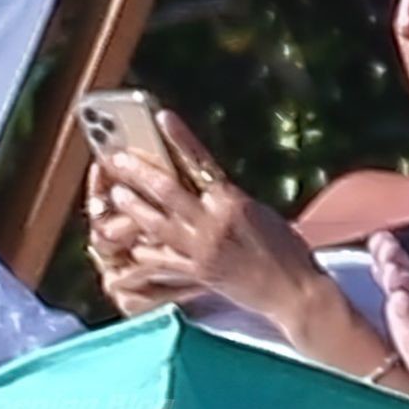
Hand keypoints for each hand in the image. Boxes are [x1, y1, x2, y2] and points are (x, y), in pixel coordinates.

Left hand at [104, 112, 325, 328]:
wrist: (293, 291)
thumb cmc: (283, 248)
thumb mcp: (257, 211)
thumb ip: (226, 198)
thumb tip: (200, 182)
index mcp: (232, 200)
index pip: (200, 161)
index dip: (179, 138)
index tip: (162, 117)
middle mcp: (214, 221)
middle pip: (166, 190)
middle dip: (137, 172)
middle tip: (116, 160)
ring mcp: (202, 248)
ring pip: (155, 222)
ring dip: (132, 207)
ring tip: (115, 194)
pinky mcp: (198, 272)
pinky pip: (162, 259)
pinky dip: (145, 249)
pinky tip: (132, 242)